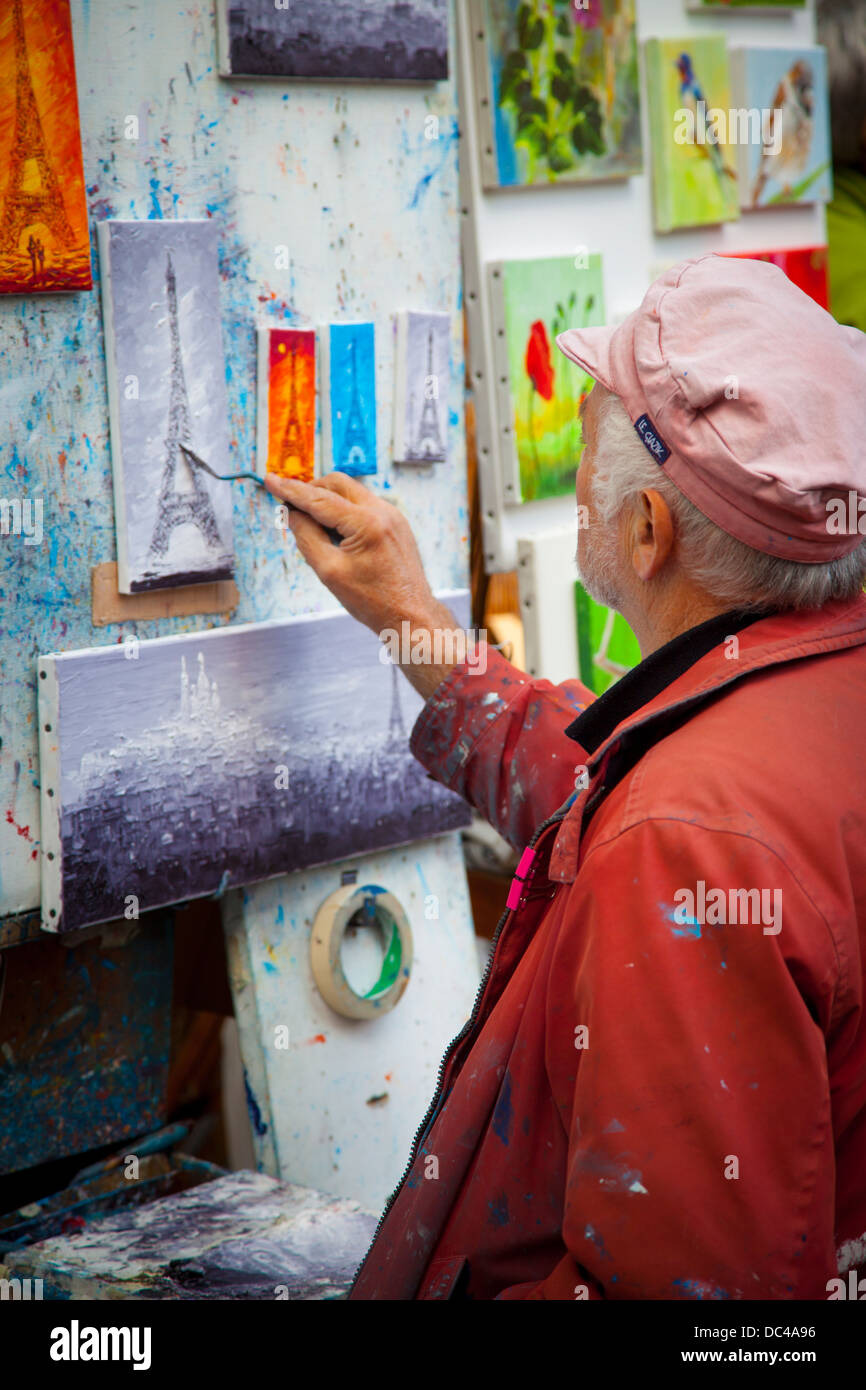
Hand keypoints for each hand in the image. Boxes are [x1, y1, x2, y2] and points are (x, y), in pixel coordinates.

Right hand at [265, 472, 464, 697]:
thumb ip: (306, 537)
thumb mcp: (329, 571)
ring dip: (328, 502)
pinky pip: (364, 506)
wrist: (410, 616)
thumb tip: (292, 514)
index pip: (319, 498)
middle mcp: (383, 511)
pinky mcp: (396, 523)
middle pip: (337, 484)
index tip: (270, 481)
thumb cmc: (372, 601)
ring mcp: (393, 515)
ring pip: (351, 493)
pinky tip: (336, 535)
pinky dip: (344, 512)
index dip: (290, 490)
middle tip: (290, 508)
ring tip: (314, 528)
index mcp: (367, 523)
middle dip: (311, 491)